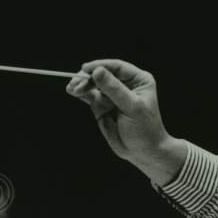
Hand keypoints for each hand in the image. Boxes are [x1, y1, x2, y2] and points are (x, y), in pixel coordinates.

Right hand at [66, 59, 186, 185]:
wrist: (142, 151)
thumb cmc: (144, 128)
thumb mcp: (132, 107)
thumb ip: (114, 89)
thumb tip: (97, 71)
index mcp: (138, 79)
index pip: (117, 67)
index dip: (101, 65)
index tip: (86, 68)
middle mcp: (124, 84)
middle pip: (102, 73)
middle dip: (88, 77)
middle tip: (76, 83)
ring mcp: (111, 95)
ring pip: (93, 84)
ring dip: (81, 84)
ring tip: (72, 89)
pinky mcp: (101, 105)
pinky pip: (89, 95)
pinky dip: (80, 92)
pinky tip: (72, 91)